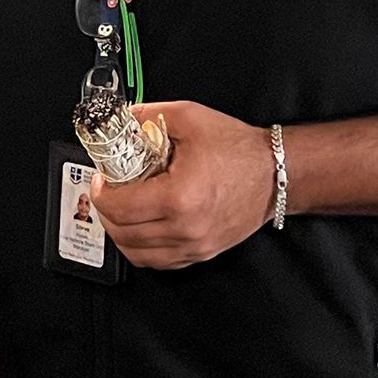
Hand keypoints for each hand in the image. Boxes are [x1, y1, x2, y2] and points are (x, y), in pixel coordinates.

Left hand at [89, 100, 274, 269]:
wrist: (277, 172)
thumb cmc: (238, 149)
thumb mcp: (187, 117)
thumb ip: (146, 115)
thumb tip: (117, 120)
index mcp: (179, 197)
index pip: (118, 208)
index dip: (100, 192)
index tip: (102, 179)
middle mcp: (186, 228)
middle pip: (122, 233)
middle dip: (106, 210)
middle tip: (109, 191)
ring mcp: (195, 245)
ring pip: (136, 253)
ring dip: (121, 232)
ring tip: (123, 209)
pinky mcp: (202, 253)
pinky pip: (158, 261)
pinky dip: (142, 246)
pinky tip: (143, 225)